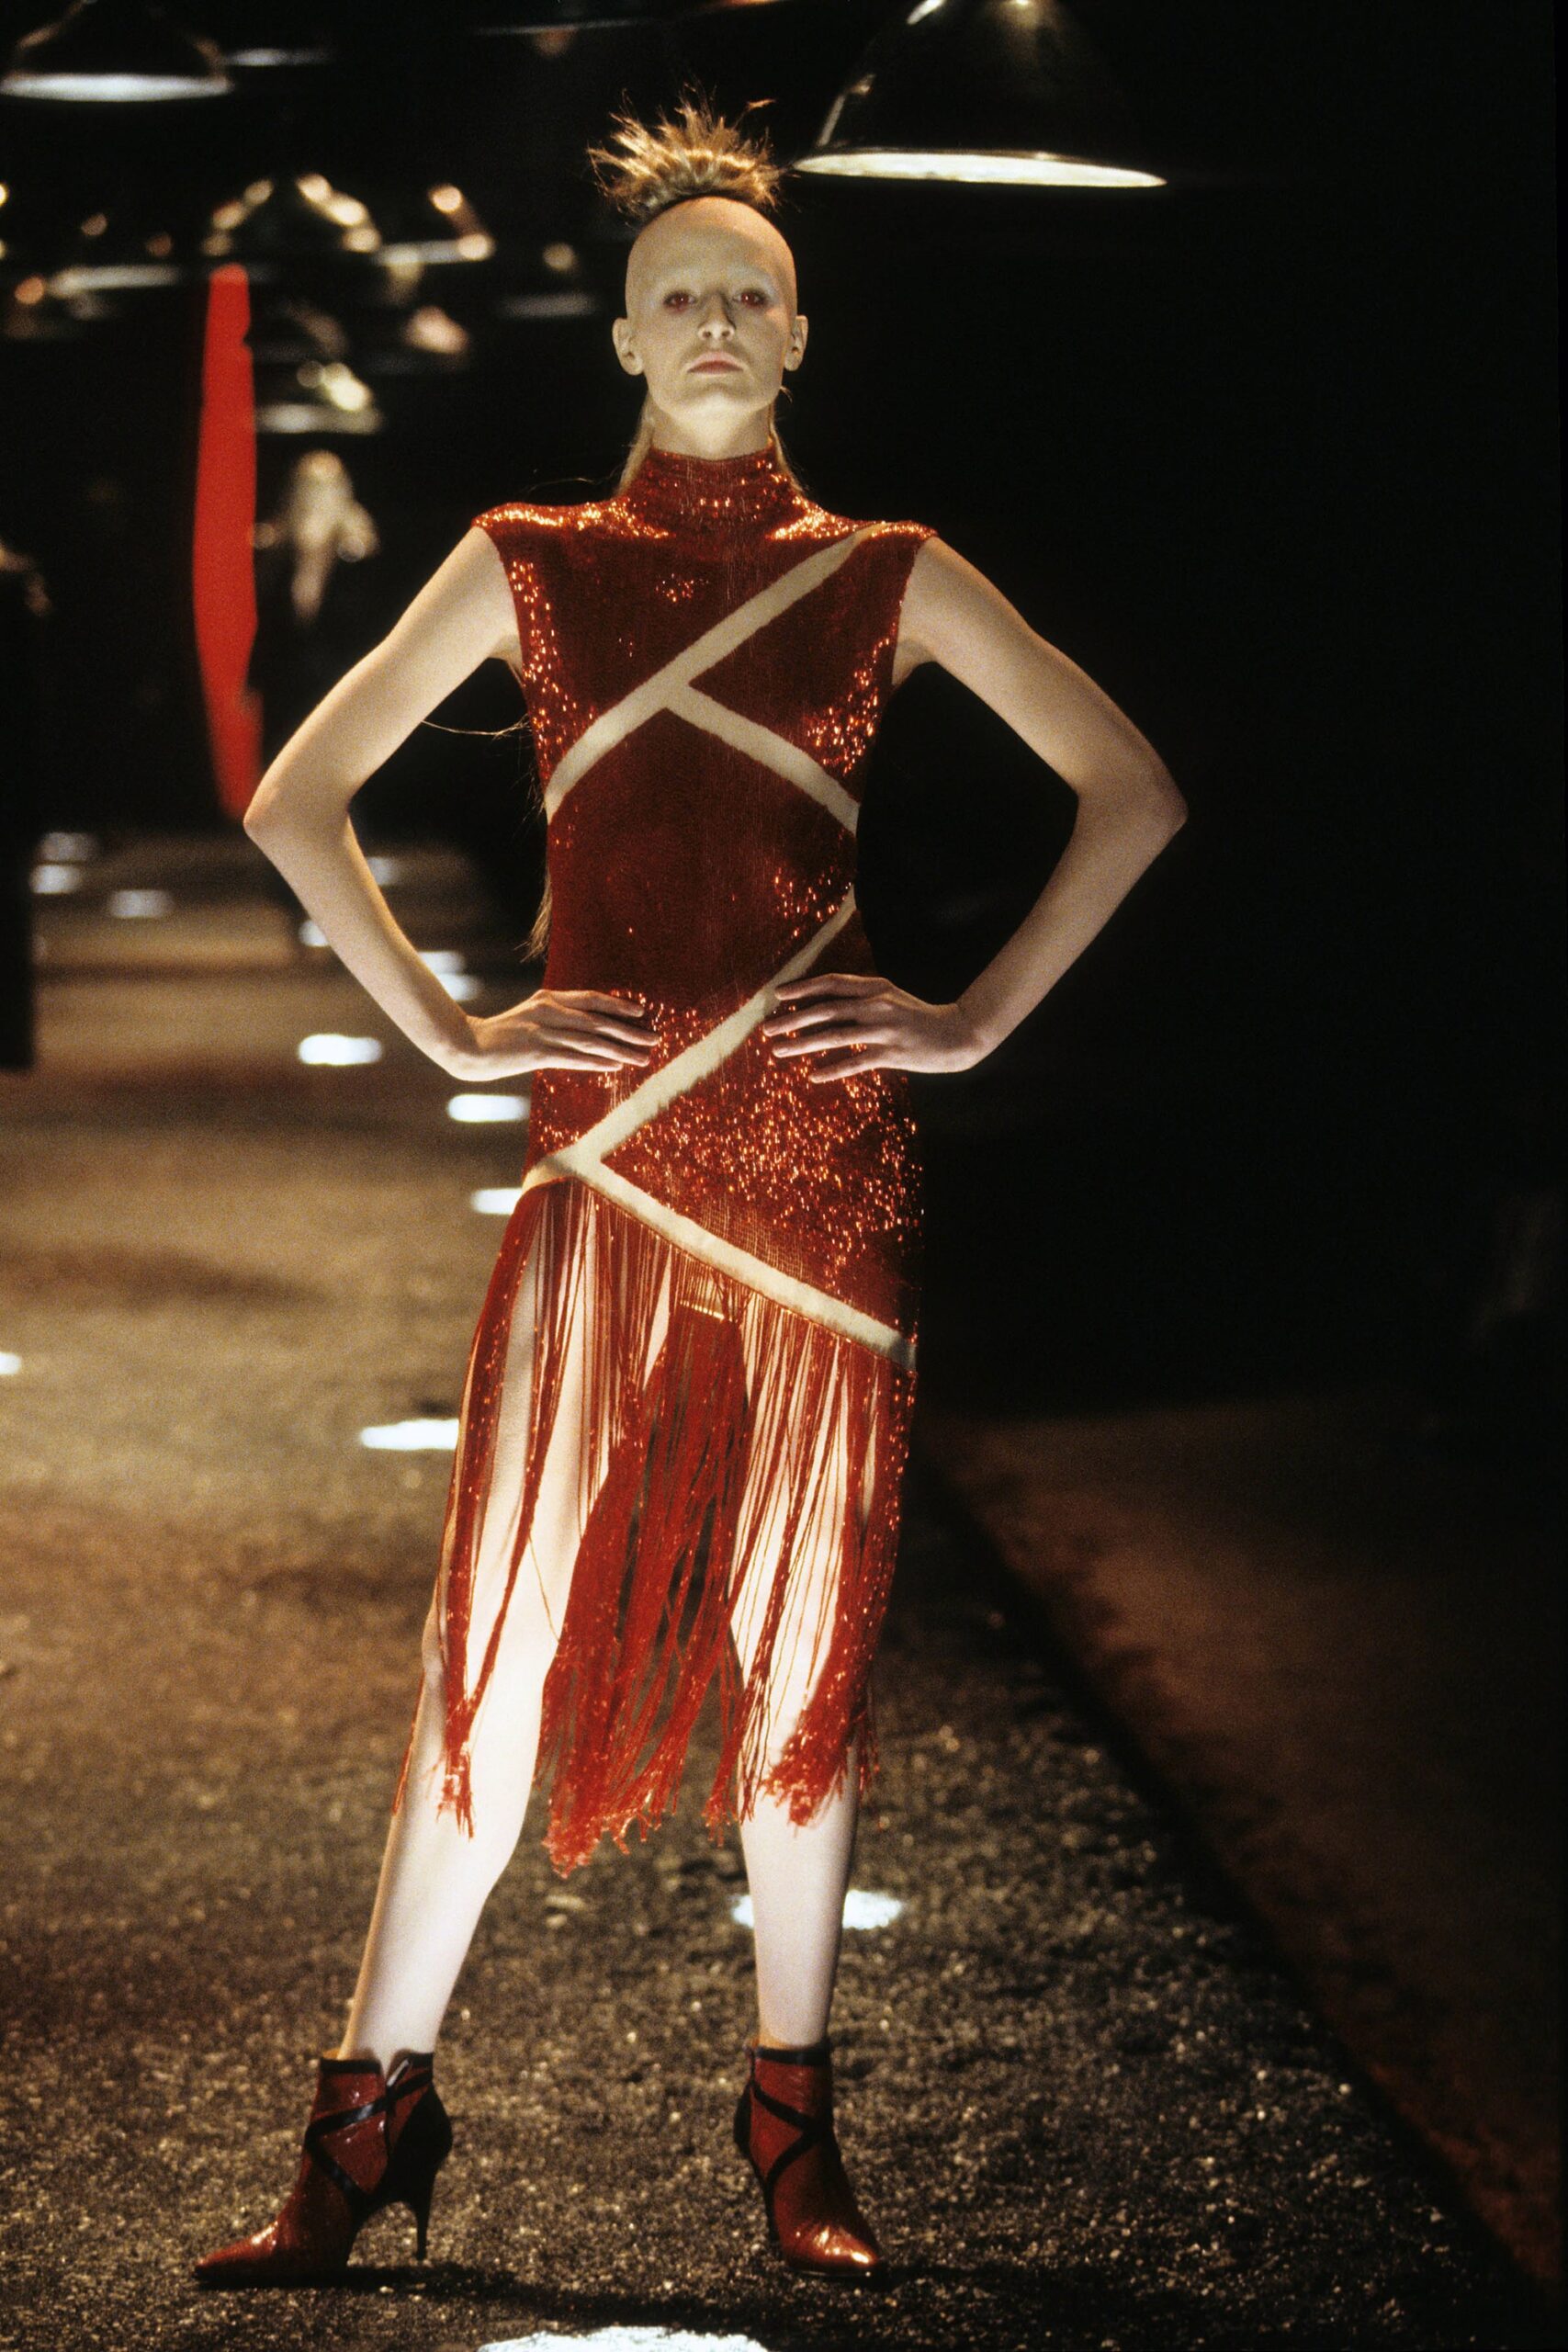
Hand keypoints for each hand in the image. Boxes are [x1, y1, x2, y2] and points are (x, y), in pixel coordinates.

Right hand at [444, 987, 655, 1081]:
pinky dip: (598, 1062)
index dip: (619, 1005)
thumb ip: (560, 1016)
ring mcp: (544, 1031)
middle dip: (630, 1031)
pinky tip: (617, 1066)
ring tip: (644, 1058)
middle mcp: (550, 1010)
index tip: (642, 1013)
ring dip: (622, 1050)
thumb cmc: (505, 1033)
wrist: (472, 1046)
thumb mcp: (533, 1015)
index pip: (592, 998)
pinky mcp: (537, 1052)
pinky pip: (575, 1058)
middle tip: (655, 1039)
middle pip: (599, 1020)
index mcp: (550, 998)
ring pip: (592, 1040)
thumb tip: (593, 1026)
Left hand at [761, 974, 984, 1082]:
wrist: (957, 1034)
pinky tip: (811, 1076)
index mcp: (875, 987)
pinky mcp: (892, 1054)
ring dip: (802, 1044)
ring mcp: (884, 1029)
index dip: (803, 988)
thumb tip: (826, 1003)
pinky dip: (832, 1069)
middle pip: (826, 1010)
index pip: (832, 983)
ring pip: (834, 1036)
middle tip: (766, 1030)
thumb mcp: (891, 997)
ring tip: (779, 1052)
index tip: (778, 995)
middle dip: (792, 1020)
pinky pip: (855, 1062)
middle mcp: (876, 1005)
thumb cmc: (919, 1017)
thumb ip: (862, 997)